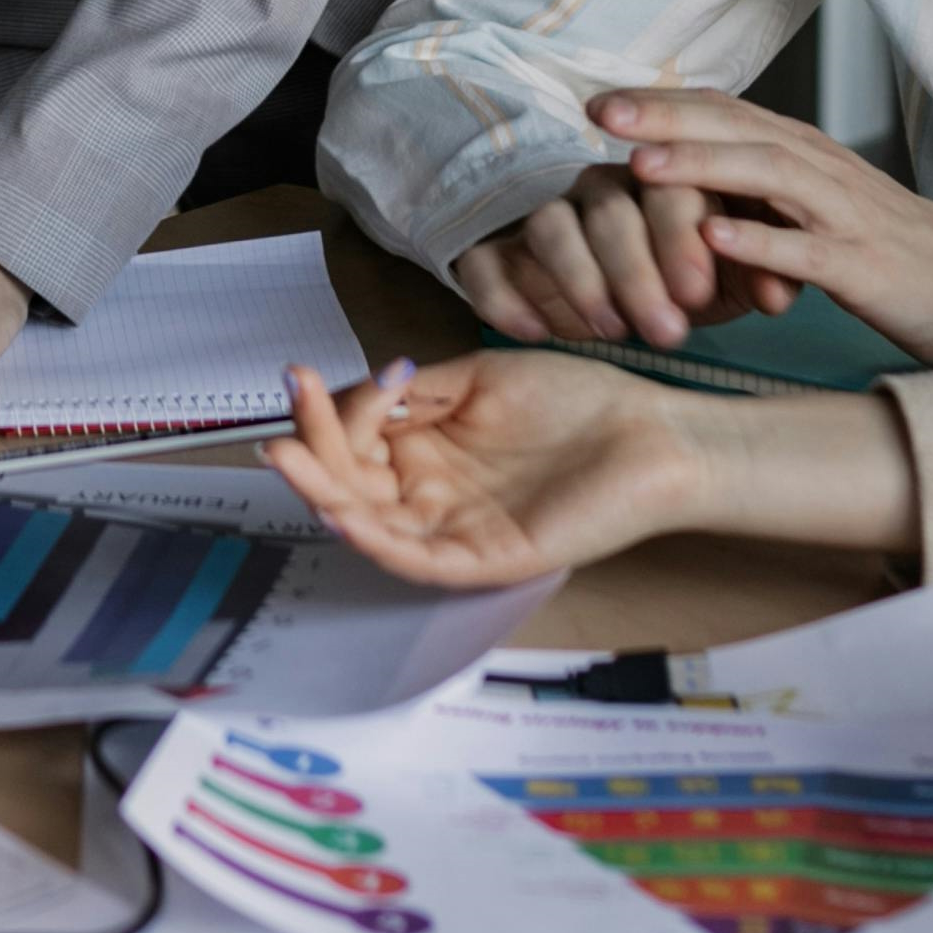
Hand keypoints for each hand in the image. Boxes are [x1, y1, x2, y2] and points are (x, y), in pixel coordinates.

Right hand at [262, 352, 706, 588]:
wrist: (651, 436)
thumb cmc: (578, 404)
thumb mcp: (483, 379)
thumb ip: (419, 389)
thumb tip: (362, 388)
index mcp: (429, 450)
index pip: (355, 440)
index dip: (327, 412)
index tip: (310, 374)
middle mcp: (432, 493)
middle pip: (351, 483)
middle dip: (310, 451)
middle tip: (281, 418)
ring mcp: (454, 529)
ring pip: (370, 523)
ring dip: (322, 495)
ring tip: (285, 459)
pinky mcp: (483, 558)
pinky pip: (417, 558)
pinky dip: (374, 538)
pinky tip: (341, 509)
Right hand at [444, 162, 768, 348]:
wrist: (627, 291)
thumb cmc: (689, 278)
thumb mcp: (732, 280)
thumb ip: (761, 277)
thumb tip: (779, 291)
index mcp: (662, 181)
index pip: (669, 189)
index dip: (681, 239)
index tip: (699, 293)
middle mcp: (601, 188)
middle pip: (610, 212)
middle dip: (638, 273)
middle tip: (667, 332)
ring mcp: (548, 215)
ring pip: (551, 228)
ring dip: (581, 281)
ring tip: (612, 332)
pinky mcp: (499, 249)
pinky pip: (485, 261)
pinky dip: (503, 295)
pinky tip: (535, 332)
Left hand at [606, 88, 932, 365]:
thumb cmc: (876, 246)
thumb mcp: (807, 202)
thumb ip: (752, 180)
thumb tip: (673, 162)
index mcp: (801, 151)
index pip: (723, 110)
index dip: (660, 103)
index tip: (596, 101)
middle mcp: (820, 168)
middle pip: (737, 128)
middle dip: (665, 118)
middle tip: (600, 114)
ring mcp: (842, 213)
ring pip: (768, 175)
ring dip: (702, 167)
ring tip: (641, 166)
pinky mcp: (862, 264)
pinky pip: (807, 249)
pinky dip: (759, 241)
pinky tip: (714, 238)